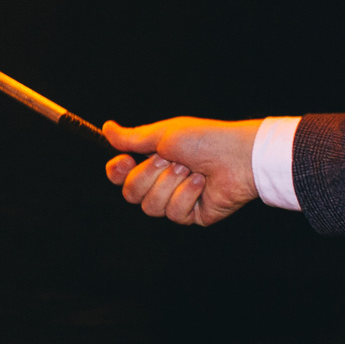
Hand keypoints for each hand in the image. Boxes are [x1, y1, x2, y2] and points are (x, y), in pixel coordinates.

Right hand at [100, 117, 262, 226]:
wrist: (238, 156)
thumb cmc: (204, 139)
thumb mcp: (162, 134)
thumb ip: (132, 138)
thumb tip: (105, 128)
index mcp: (153, 161)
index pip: (120, 176)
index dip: (117, 172)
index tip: (124, 161)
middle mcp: (162, 182)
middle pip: (131, 194)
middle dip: (149, 176)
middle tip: (170, 160)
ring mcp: (176, 200)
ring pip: (151, 207)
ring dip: (170, 184)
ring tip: (191, 170)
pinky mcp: (192, 215)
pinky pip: (174, 213)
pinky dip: (187, 194)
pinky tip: (202, 183)